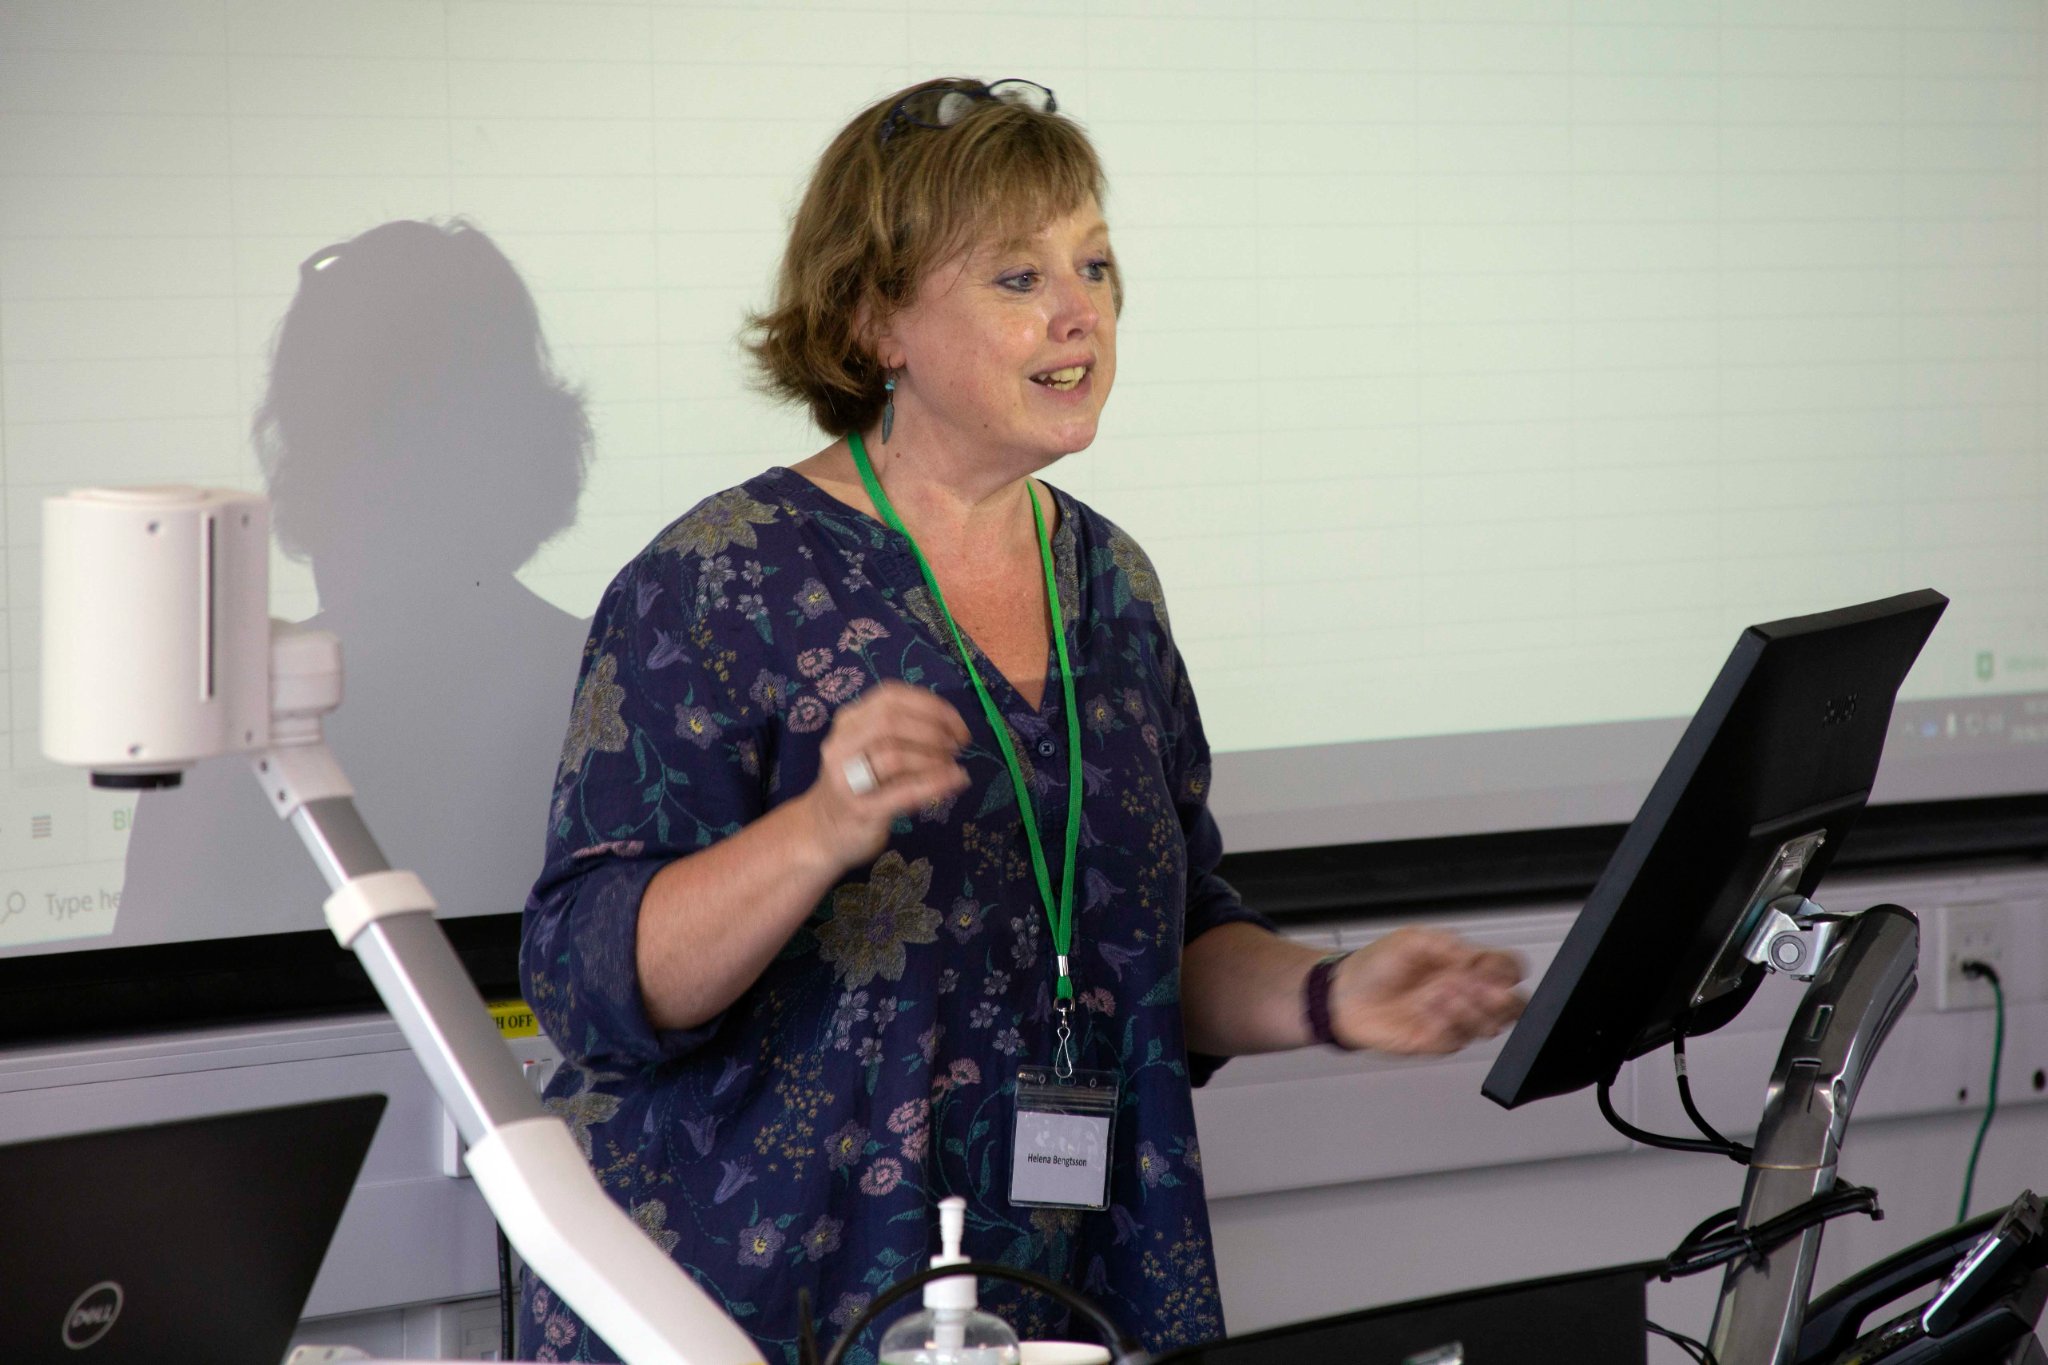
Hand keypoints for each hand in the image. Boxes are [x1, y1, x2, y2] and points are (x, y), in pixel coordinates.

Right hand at [797, 681, 970, 871]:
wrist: (821, 832)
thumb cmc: (857, 786)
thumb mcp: (870, 748)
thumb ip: (901, 731)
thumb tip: (952, 727)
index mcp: (848, 722)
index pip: (891, 696)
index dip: (931, 706)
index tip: (957, 725)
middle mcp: (842, 745)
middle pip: (891, 721)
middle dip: (934, 729)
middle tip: (958, 746)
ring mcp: (847, 778)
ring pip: (895, 755)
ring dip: (934, 757)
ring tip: (953, 765)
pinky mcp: (861, 810)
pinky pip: (903, 791)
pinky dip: (935, 783)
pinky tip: (956, 781)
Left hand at [1329, 927, 1525, 1055]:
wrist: (1344, 995)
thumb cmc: (1377, 966)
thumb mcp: (1413, 940)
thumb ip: (1448, 945)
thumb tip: (1478, 958)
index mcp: (1466, 965)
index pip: (1508, 969)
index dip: (1506, 970)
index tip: (1487, 966)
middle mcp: (1466, 994)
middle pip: (1512, 1005)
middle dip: (1503, 999)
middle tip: (1481, 990)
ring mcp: (1454, 1020)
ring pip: (1489, 1026)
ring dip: (1471, 1010)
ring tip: (1444, 994)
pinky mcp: (1437, 1042)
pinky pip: (1456, 1041)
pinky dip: (1445, 1025)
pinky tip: (1428, 1011)